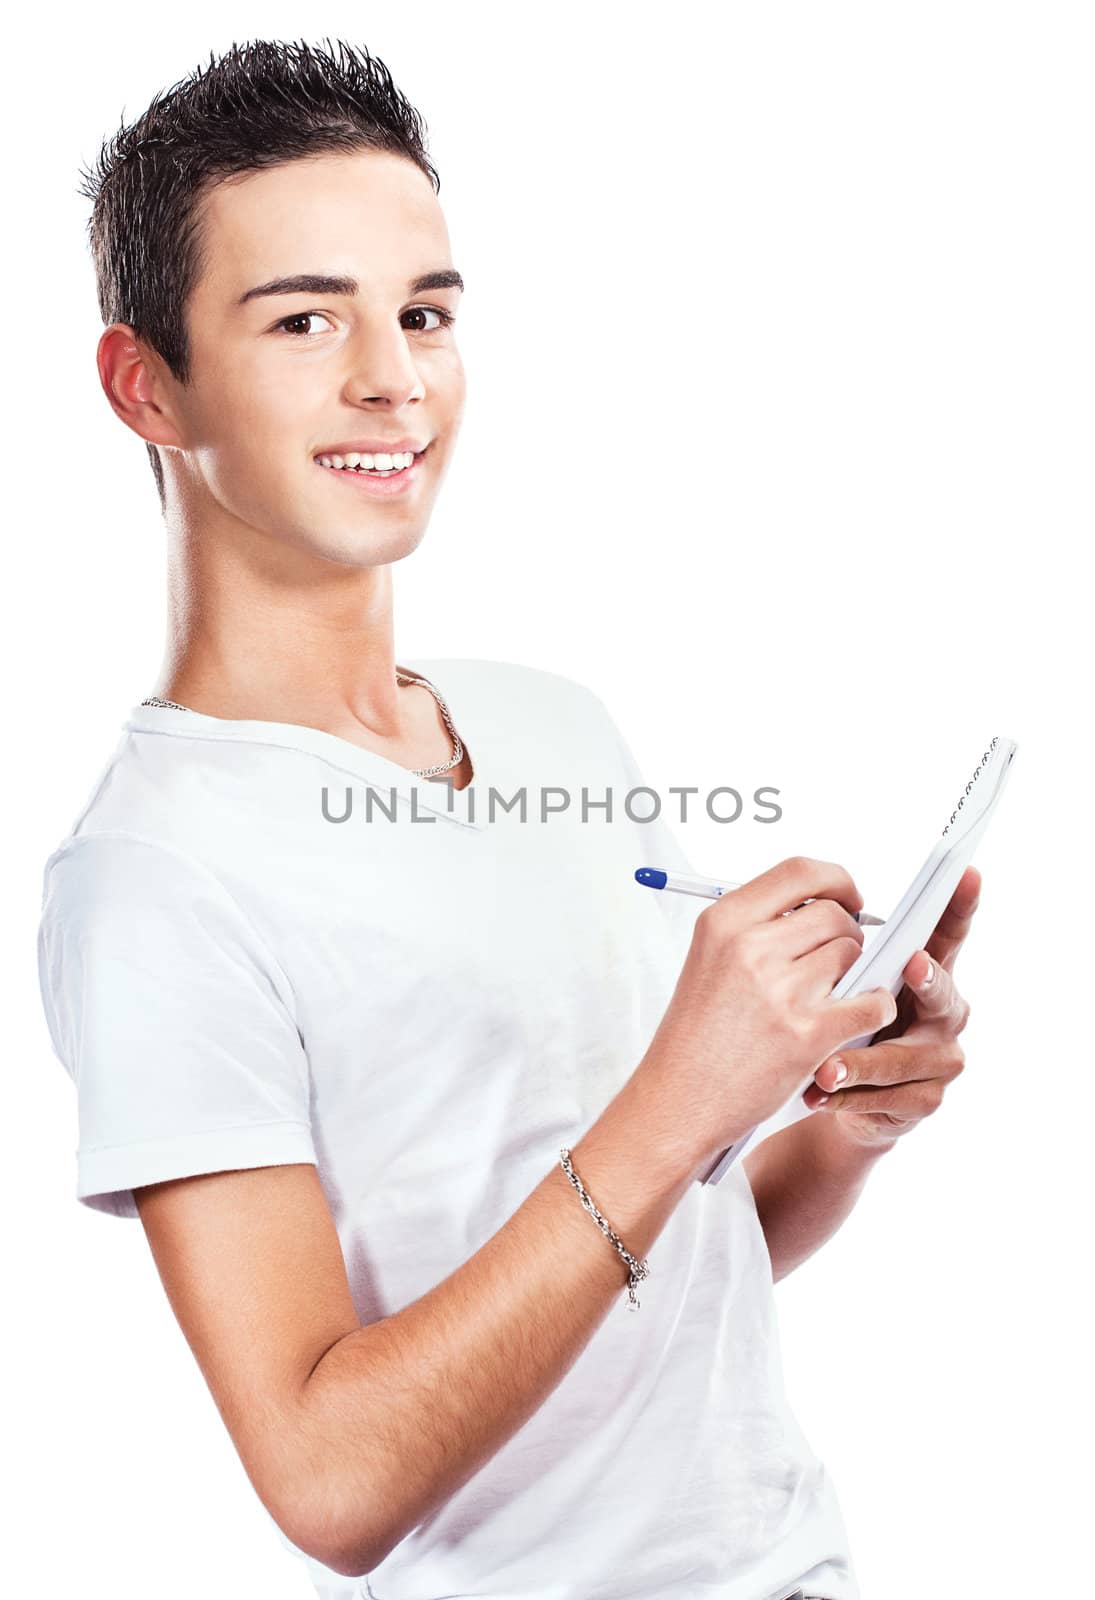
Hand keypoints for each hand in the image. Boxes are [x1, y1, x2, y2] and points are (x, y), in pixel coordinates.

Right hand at [638, 855, 897, 1166]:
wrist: (678, 1100)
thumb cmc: (696, 1034)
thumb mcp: (710, 960)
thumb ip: (759, 927)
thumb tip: (824, 905)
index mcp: (724, 922)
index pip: (800, 871)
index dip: (837, 880)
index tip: (849, 898)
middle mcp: (750, 947)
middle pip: (834, 914)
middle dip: (848, 935)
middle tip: (839, 961)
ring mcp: (780, 990)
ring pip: (853, 954)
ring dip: (856, 974)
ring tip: (833, 997)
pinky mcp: (807, 1033)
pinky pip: (872, 1002)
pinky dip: (875, 1008)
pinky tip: (857, 1019)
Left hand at [800, 866, 980, 1147]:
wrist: (850, 1096)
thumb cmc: (850, 1024)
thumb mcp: (850, 987)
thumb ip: (852, 960)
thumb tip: (821, 915)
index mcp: (929, 973)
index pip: (949, 933)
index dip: (961, 904)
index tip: (966, 874)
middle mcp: (946, 1012)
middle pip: (943, 993)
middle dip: (928, 979)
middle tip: (912, 964)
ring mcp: (941, 1058)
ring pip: (903, 1057)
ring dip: (861, 1061)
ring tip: (825, 1068)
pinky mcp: (925, 1098)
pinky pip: (887, 1098)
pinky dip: (848, 1096)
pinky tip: (819, 1094)